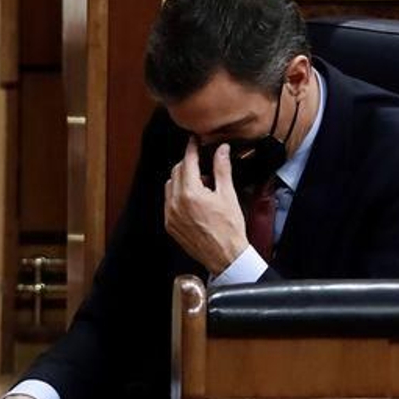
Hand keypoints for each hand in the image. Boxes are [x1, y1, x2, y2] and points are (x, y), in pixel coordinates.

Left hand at [164, 139, 250, 275]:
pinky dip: (178, 195)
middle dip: (189, 165)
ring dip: (182, 180)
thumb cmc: (229, 230)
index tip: (194, 141)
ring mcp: (171, 215)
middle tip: (204, 167)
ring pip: (170, 185)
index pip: (188, 162)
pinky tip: (193, 201)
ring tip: (201, 188)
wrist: (225, 256)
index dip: (192, 148)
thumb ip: (222, 169)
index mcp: (191, 193)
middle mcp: (176, 203)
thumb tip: (221, 150)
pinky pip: (168, 202)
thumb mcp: (228, 195)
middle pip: (177, 171)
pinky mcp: (170, 225)